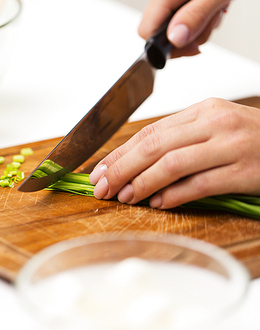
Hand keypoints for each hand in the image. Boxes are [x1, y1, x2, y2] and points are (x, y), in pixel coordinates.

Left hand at [89, 98, 259, 208]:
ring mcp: (232, 146)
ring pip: (173, 163)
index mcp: (203, 111)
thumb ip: (179, 141)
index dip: (120, 153)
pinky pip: (201, 184)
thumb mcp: (214, 129)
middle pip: (155, 146)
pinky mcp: (246, 171)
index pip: (150, 132)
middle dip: (122, 168)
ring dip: (142, 182)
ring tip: (124, 197)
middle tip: (101, 187)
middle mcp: (215, 123)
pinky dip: (175, 195)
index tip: (99, 170)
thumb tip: (134, 166)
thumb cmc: (250, 141)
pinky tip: (157, 204)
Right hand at [139, 0, 229, 57]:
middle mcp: (164, 0)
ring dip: (200, 31)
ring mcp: (173, 4)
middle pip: (161, 35)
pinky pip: (187, 26)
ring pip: (177, 34)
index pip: (147, 31)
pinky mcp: (183, 7)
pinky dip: (202, 25)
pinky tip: (211, 11)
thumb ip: (194, 16)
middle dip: (187, 39)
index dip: (164, 45)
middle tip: (207, 24)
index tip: (187, 45)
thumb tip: (175, 38)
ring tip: (214, 12)